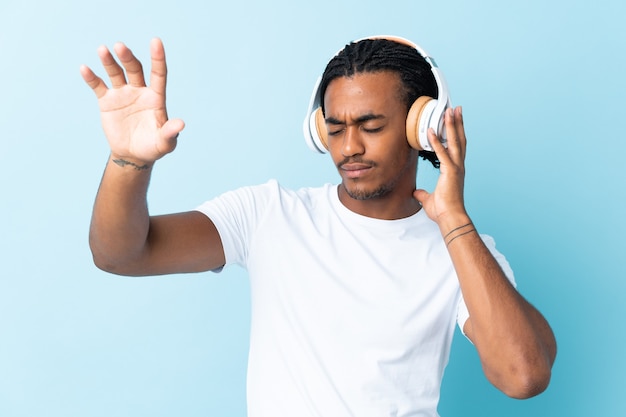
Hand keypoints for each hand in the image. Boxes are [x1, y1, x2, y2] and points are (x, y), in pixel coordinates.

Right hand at [80, 38, 183, 163]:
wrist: (133, 155)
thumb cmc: (153, 147)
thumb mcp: (164, 143)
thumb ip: (170, 132)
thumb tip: (181, 123)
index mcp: (156, 98)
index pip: (158, 74)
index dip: (158, 58)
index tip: (156, 41)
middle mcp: (140, 91)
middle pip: (134, 70)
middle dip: (128, 57)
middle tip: (120, 46)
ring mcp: (123, 94)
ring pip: (116, 73)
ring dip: (109, 61)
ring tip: (102, 50)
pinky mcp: (107, 101)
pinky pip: (98, 86)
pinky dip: (92, 78)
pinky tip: (85, 69)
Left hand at [413, 107, 468, 229]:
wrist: (450, 218)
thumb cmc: (443, 211)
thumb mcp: (428, 200)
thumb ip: (422, 194)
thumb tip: (415, 193)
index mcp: (455, 170)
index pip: (456, 147)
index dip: (456, 133)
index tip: (454, 121)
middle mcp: (458, 166)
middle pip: (459, 139)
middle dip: (458, 123)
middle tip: (456, 108)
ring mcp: (456, 168)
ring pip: (455, 141)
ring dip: (451, 125)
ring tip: (449, 110)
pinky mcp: (451, 172)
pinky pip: (442, 153)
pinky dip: (436, 141)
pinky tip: (431, 130)